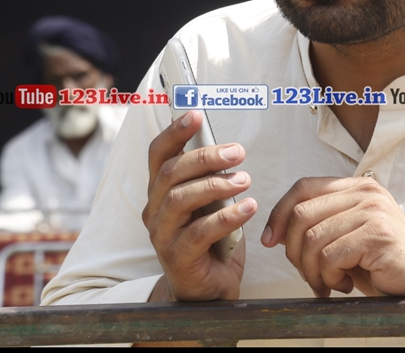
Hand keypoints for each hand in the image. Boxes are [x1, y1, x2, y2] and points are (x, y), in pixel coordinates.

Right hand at [143, 110, 255, 301]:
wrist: (208, 291)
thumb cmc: (212, 240)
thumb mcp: (211, 204)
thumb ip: (211, 178)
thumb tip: (228, 147)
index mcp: (160, 192)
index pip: (158, 155)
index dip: (174, 133)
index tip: (196, 115)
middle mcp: (155, 210)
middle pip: (171, 173)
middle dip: (205, 157)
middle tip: (238, 152)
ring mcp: (162, 235)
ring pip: (181, 199)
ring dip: (216, 184)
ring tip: (246, 179)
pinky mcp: (178, 258)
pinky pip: (200, 232)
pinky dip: (227, 217)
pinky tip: (249, 207)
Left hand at [262, 176, 404, 298]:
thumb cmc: (382, 264)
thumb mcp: (346, 238)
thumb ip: (318, 227)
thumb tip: (275, 231)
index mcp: (356, 187)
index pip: (303, 187)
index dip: (279, 213)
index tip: (269, 239)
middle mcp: (365, 192)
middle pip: (302, 213)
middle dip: (294, 251)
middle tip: (308, 274)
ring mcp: (373, 211)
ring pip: (313, 238)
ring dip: (312, 270)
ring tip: (327, 283)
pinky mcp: (378, 234)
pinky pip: (331, 256)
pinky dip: (328, 277)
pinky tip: (343, 285)